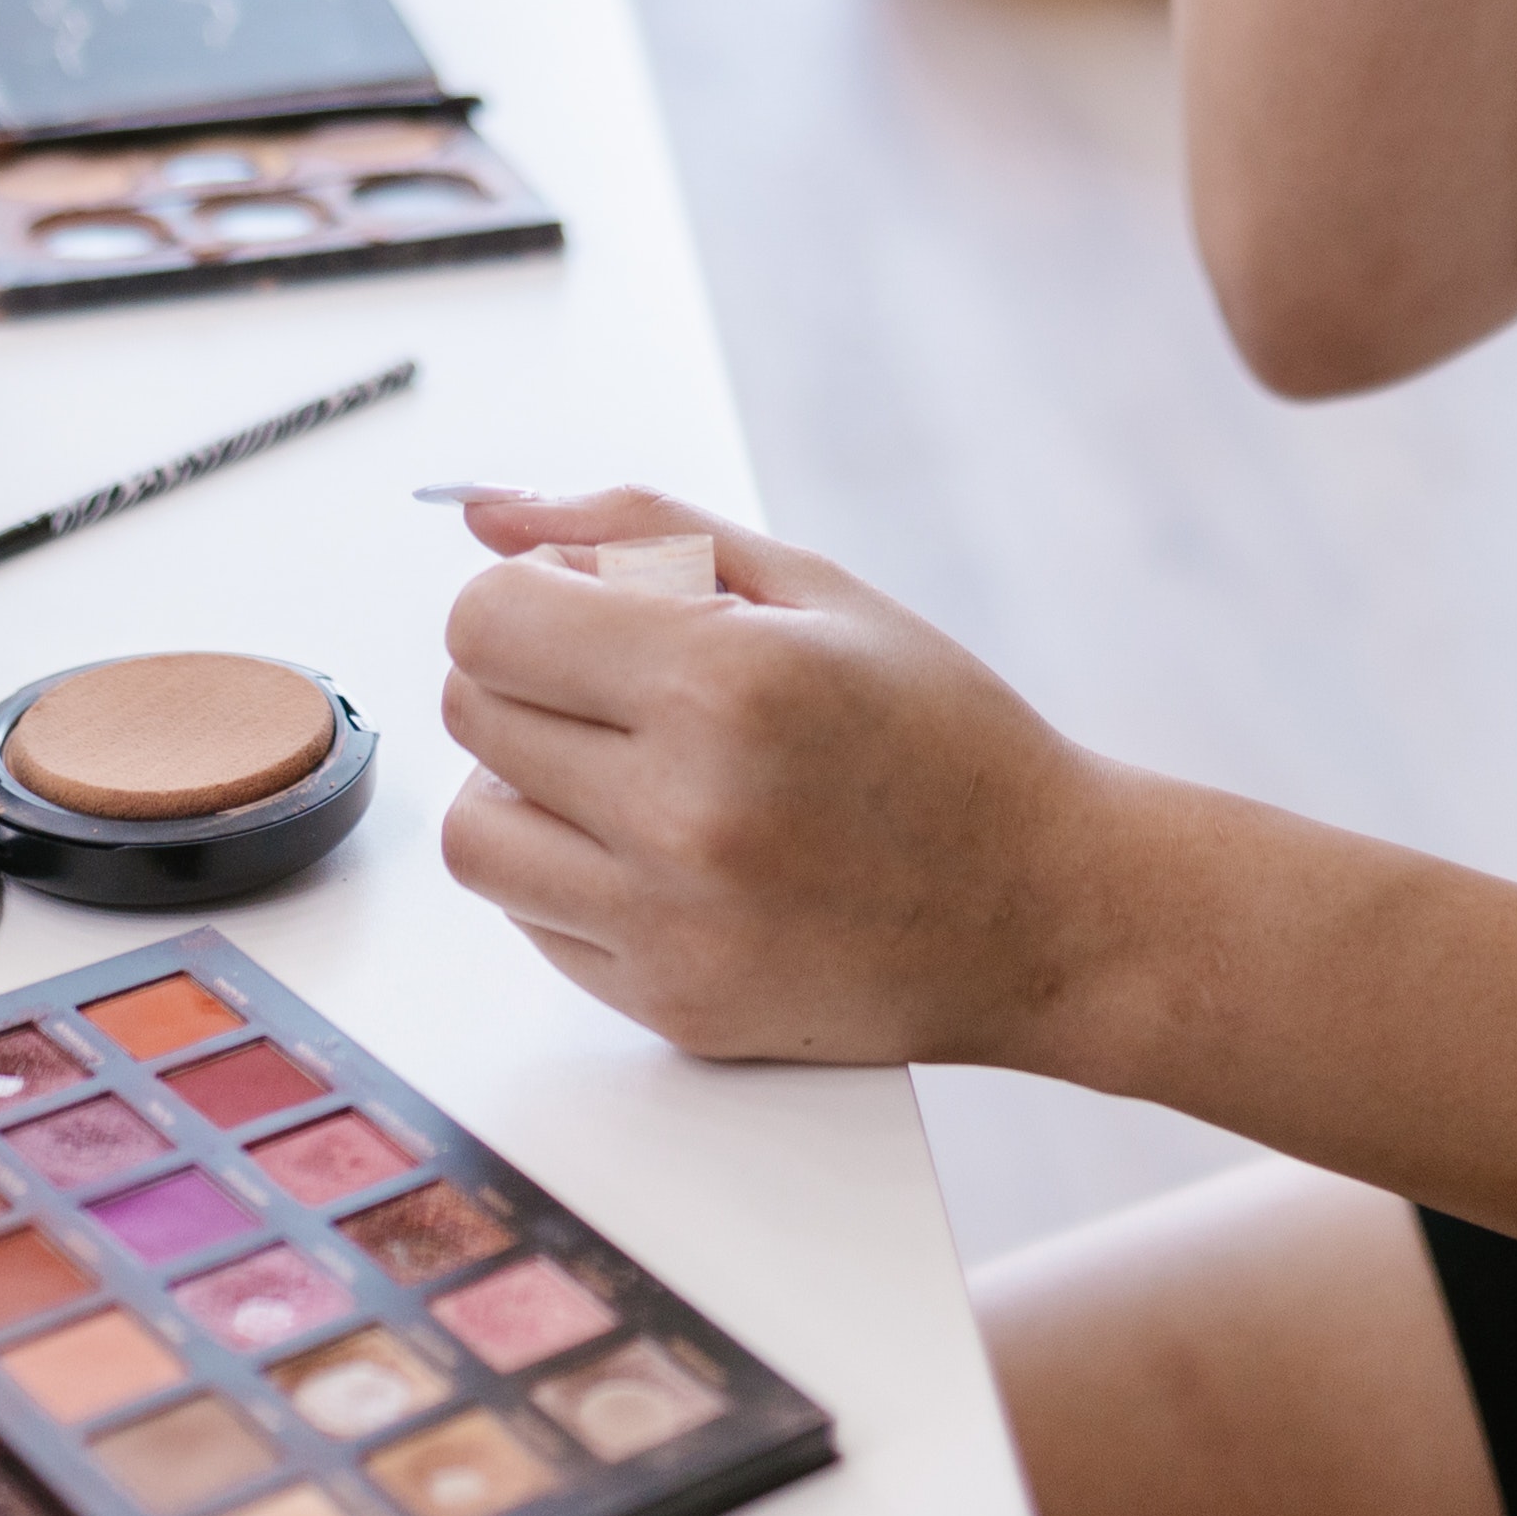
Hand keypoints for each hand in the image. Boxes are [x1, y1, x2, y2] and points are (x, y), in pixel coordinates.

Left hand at [429, 487, 1131, 1070]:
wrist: (1045, 909)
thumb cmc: (938, 732)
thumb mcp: (813, 587)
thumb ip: (637, 529)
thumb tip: (482, 509)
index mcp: (725, 680)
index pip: (490, 620)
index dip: (524, 596)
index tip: (585, 607)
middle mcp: (686, 811)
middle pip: (471, 714)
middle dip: (528, 679)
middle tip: (626, 685)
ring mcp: (673, 924)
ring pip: (473, 834)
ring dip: (523, 787)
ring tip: (627, 772)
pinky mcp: (670, 1005)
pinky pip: (531, 921)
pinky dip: (567, 876)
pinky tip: (664, 850)